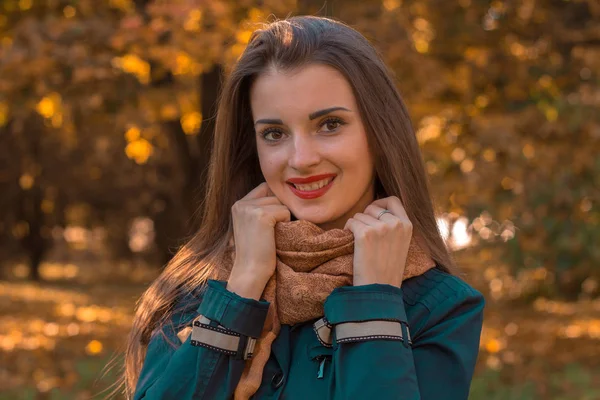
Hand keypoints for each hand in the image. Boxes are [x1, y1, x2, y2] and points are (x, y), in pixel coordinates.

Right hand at [227, 182, 290, 299]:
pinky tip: (274, 236)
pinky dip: (286, 223)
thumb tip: (283, 194)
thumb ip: (260, 208)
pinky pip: (285, 211)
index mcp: (238, 205)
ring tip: (271, 234)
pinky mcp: (261, 215)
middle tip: (271, 231)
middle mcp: (241, 203)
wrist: (250, 272)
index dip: (274, 202)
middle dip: (279, 209)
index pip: (264, 188)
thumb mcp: (253, 225)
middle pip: (273, 193)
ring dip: (283, 217)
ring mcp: (250, 208)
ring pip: (280, 202)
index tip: (272, 222)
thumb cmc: (257, 252)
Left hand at [344, 196, 411, 287]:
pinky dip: (347, 230)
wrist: (380, 290)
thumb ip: (394, 227)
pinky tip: (352, 244)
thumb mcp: (401, 244)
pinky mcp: (365, 234)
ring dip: (356, 226)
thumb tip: (378, 210)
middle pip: (372, 207)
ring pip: (359, 215)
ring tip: (361, 244)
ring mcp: (380, 228)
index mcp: (407, 225)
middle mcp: (395, 223)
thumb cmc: (387, 270)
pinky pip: (351, 222)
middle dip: (365, 217)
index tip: (372, 212)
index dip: (380, 203)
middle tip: (364, 234)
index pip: (393, 200)